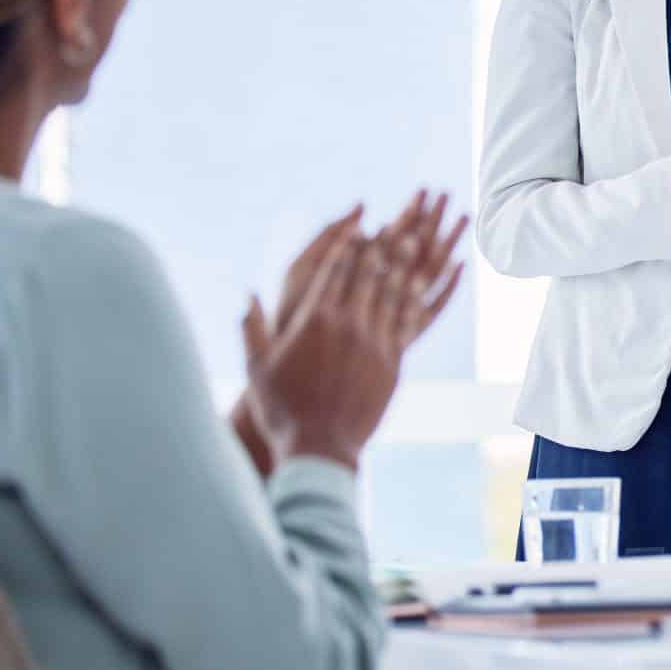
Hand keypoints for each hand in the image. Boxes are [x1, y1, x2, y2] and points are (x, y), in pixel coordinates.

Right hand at [239, 191, 467, 471]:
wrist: (320, 446)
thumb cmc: (282, 408)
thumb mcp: (256, 367)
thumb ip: (252, 328)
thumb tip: (248, 294)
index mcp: (314, 320)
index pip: (334, 271)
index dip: (347, 246)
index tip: (356, 227)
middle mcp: (347, 324)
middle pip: (368, 275)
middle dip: (381, 246)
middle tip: (396, 223)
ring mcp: (373, 342)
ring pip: (392, 293)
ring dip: (404, 265)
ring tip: (415, 243)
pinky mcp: (393, 361)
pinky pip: (408, 321)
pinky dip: (414, 299)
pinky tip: (422, 286)